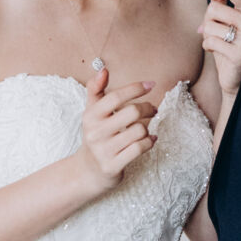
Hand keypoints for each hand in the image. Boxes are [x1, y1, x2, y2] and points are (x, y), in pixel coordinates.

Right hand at [74, 67, 157, 194]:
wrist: (87, 171)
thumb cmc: (95, 136)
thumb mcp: (91, 113)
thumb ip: (96, 90)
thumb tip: (103, 70)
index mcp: (90, 116)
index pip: (115, 97)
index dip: (135, 88)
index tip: (151, 84)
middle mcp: (95, 132)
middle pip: (132, 112)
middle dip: (147, 108)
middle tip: (153, 110)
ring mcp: (104, 150)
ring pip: (139, 131)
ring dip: (147, 129)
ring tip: (145, 129)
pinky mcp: (113, 166)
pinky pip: (139, 149)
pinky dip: (149, 142)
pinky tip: (150, 140)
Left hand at [185, 0, 240, 95]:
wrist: (236, 76)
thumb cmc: (230, 44)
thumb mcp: (225, 20)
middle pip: (215, 9)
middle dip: (207, 20)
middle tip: (212, 30)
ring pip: (210, 26)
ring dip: (206, 35)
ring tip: (216, 42)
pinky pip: (210, 42)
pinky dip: (207, 46)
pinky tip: (216, 51)